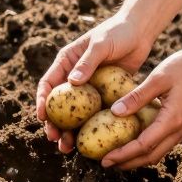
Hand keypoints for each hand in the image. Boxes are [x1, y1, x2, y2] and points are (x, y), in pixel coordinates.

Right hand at [35, 15, 153, 152]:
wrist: (140, 32)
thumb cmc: (118, 32)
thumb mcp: (101, 45)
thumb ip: (87, 62)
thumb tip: (72, 82)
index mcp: (66, 62)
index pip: (48, 84)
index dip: (41, 102)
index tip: (42, 118)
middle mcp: (74, 76)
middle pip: (58, 105)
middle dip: (54, 124)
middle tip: (55, 140)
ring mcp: (88, 87)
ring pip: (75, 114)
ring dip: (70, 131)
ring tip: (68, 149)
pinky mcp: (103, 94)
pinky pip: (94, 114)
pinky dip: (91, 128)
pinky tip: (91, 142)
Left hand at [102, 45, 181, 168]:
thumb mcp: (158, 78)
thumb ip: (137, 97)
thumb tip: (114, 112)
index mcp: (172, 120)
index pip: (143, 146)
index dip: (123, 155)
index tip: (105, 159)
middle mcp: (181, 130)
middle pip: (151, 156)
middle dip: (128, 163)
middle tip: (107, 164)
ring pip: (159, 152)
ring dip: (138, 158)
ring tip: (118, 156)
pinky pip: (166, 143)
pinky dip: (149, 148)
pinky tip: (137, 141)